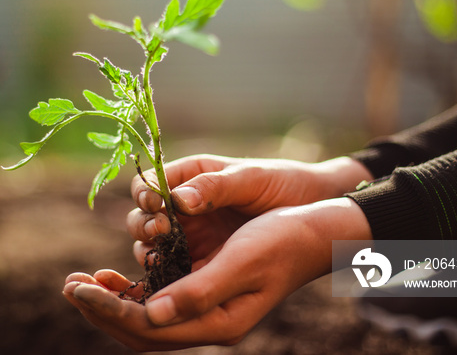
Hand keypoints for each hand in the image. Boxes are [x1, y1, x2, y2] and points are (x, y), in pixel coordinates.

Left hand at [63, 198, 371, 350]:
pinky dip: (133, 291)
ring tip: (83, 280)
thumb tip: (149, 314)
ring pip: (147, 318)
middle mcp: (209, 322)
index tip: (78, 286)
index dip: (109, 309)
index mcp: (218, 323)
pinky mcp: (205, 289)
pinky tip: (117, 275)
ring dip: (112, 301)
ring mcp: (206, 309)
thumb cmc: (282, 241)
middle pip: (142, 331)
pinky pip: (159, 300)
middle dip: (102, 309)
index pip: (149, 329)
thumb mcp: (242, 262)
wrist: (314, 231)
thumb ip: (198, 291)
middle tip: (68, 284)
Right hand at [128, 154, 371, 265]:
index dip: (145, 195)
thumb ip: (215, 187)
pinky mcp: (201, 261)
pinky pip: (173, 269)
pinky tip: (171, 280)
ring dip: (150, 250)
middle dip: (145, 224)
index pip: (147, 184)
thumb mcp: (251, 179)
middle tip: (162, 230)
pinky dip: (165, 275)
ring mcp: (190, 235)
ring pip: (151, 246)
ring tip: (163, 254)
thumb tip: (177, 199)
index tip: (156, 205)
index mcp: (190, 176)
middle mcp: (182, 207)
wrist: (313, 208)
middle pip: (142, 217)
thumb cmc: (282, 183)